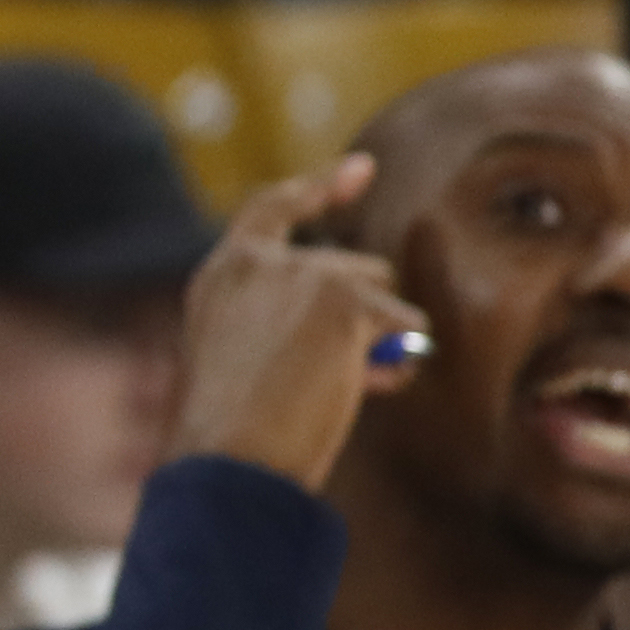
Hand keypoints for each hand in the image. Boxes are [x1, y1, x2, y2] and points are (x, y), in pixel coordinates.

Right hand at [173, 154, 429, 491]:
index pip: (272, 211)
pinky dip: (397, 365)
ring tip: (340, 390)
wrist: (228, 461)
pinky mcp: (344, 299)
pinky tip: (361, 391)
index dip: (320, 187)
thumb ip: (286, 325)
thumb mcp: (245, 363)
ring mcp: (302, 274)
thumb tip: (383, 325)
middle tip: (333, 381)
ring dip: (381, 343)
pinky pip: (407, 330)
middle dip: (365, 321)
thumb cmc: (233, 439)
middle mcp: (258, 263)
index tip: (362, 168)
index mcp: (221, 277)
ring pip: (386, 297)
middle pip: (355, 269)